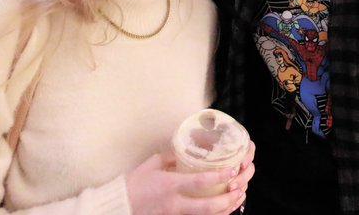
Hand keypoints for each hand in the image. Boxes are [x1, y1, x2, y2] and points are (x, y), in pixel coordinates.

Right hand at [125, 142, 254, 214]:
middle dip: (228, 200)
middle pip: (208, 207)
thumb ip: (172, 157)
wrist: (118, 207)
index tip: (232, 170)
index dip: (219, 177)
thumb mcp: (152, 164)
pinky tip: (222, 210)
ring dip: (225, 210)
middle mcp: (175, 203)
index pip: (200, 182)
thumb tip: (187, 150)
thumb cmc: (133, 184)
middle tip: (239, 188)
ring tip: (237, 199)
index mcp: (170, 185)